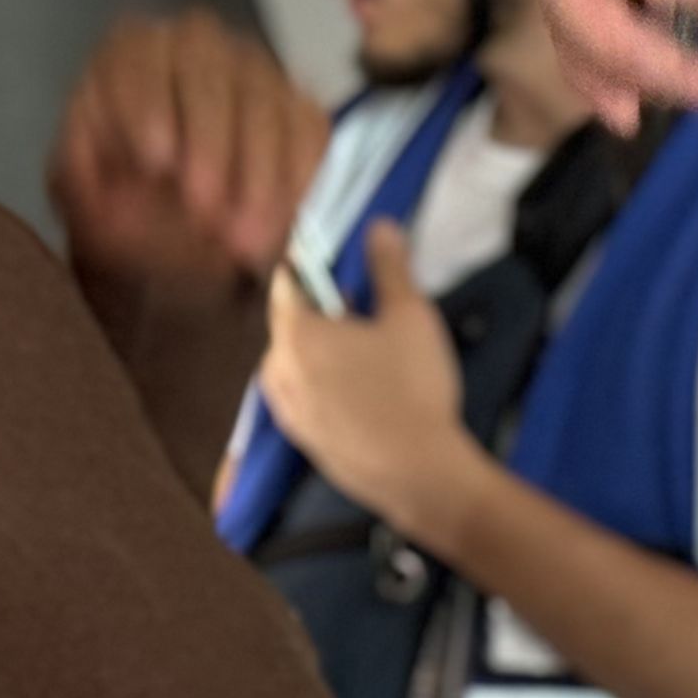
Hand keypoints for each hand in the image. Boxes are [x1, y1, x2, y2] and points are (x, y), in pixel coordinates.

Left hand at [50, 10, 327, 287]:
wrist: (167, 235)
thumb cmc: (116, 201)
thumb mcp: (82, 199)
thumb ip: (86, 189)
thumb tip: (114, 196)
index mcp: (131, 52)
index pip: (137, 58)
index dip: (148, 104)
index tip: (155, 163)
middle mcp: (196, 46)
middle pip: (209, 74)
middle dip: (210, 144)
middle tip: (203, 210)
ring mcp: (256, 72)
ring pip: (268, 105)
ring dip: (259, 179)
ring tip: (243, 245)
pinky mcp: (299, 107)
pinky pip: (309, 135)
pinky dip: (295, 186)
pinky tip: (274, 232)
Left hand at [259, 221, 490, 543]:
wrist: (417, 472)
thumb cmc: (412, 386)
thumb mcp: (410, 316)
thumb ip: (390, 268)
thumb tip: (379, 225)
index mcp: (297, 334)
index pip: (287, 284)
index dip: (308, 267)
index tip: (334, 264)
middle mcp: (279, 371)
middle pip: (288, 327)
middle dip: (317, 313)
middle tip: (357, 309)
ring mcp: (288, 411)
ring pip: (293, 366)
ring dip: (316, 353)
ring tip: (360, 354)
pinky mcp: (303, 441)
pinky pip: (303, 399)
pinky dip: (321, 387)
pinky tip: (359, 393)